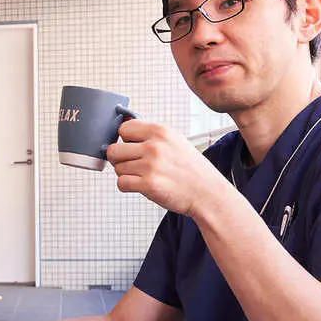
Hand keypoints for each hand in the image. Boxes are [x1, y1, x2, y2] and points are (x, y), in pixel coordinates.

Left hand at [105, 119, 226, 216]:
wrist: (207, 192)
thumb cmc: (190, 168)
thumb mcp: (175, 141)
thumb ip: (150, 135)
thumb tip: (122, 131)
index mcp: (160, 131)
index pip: (123, 128)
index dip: (124, 140)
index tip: (131, 147)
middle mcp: (154, 146)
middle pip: (114, 150)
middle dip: (120, 159)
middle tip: (134, 164)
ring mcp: (150, 166)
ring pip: (117, 168)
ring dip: (126, 174)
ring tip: (145, 176)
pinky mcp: (148, 185)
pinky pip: (121, 183)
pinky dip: (128, 186)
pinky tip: (142, 185)